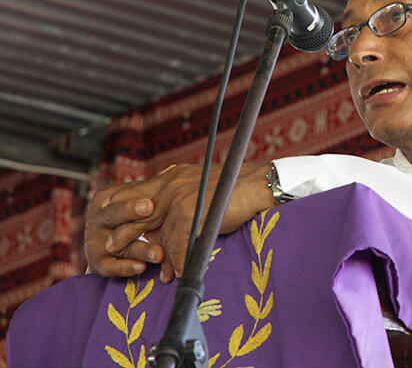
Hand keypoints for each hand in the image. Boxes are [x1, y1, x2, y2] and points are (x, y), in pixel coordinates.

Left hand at [85, 163, 273, 280]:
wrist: (259, 184)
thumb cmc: (235, 190)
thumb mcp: (199, 191)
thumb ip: (180, 204)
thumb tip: (164, 228)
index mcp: (172, 177)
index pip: (138, 195)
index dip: (125, 214)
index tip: (115, 232)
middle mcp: (171, 183)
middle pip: (138, 212)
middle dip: (125, 234)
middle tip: (112, 250)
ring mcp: (178, 197)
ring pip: (162, 234)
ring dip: (165, 258)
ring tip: (166, 274)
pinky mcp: (188, 211)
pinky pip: (178, 244)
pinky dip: (182, 261)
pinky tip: (184, 272)